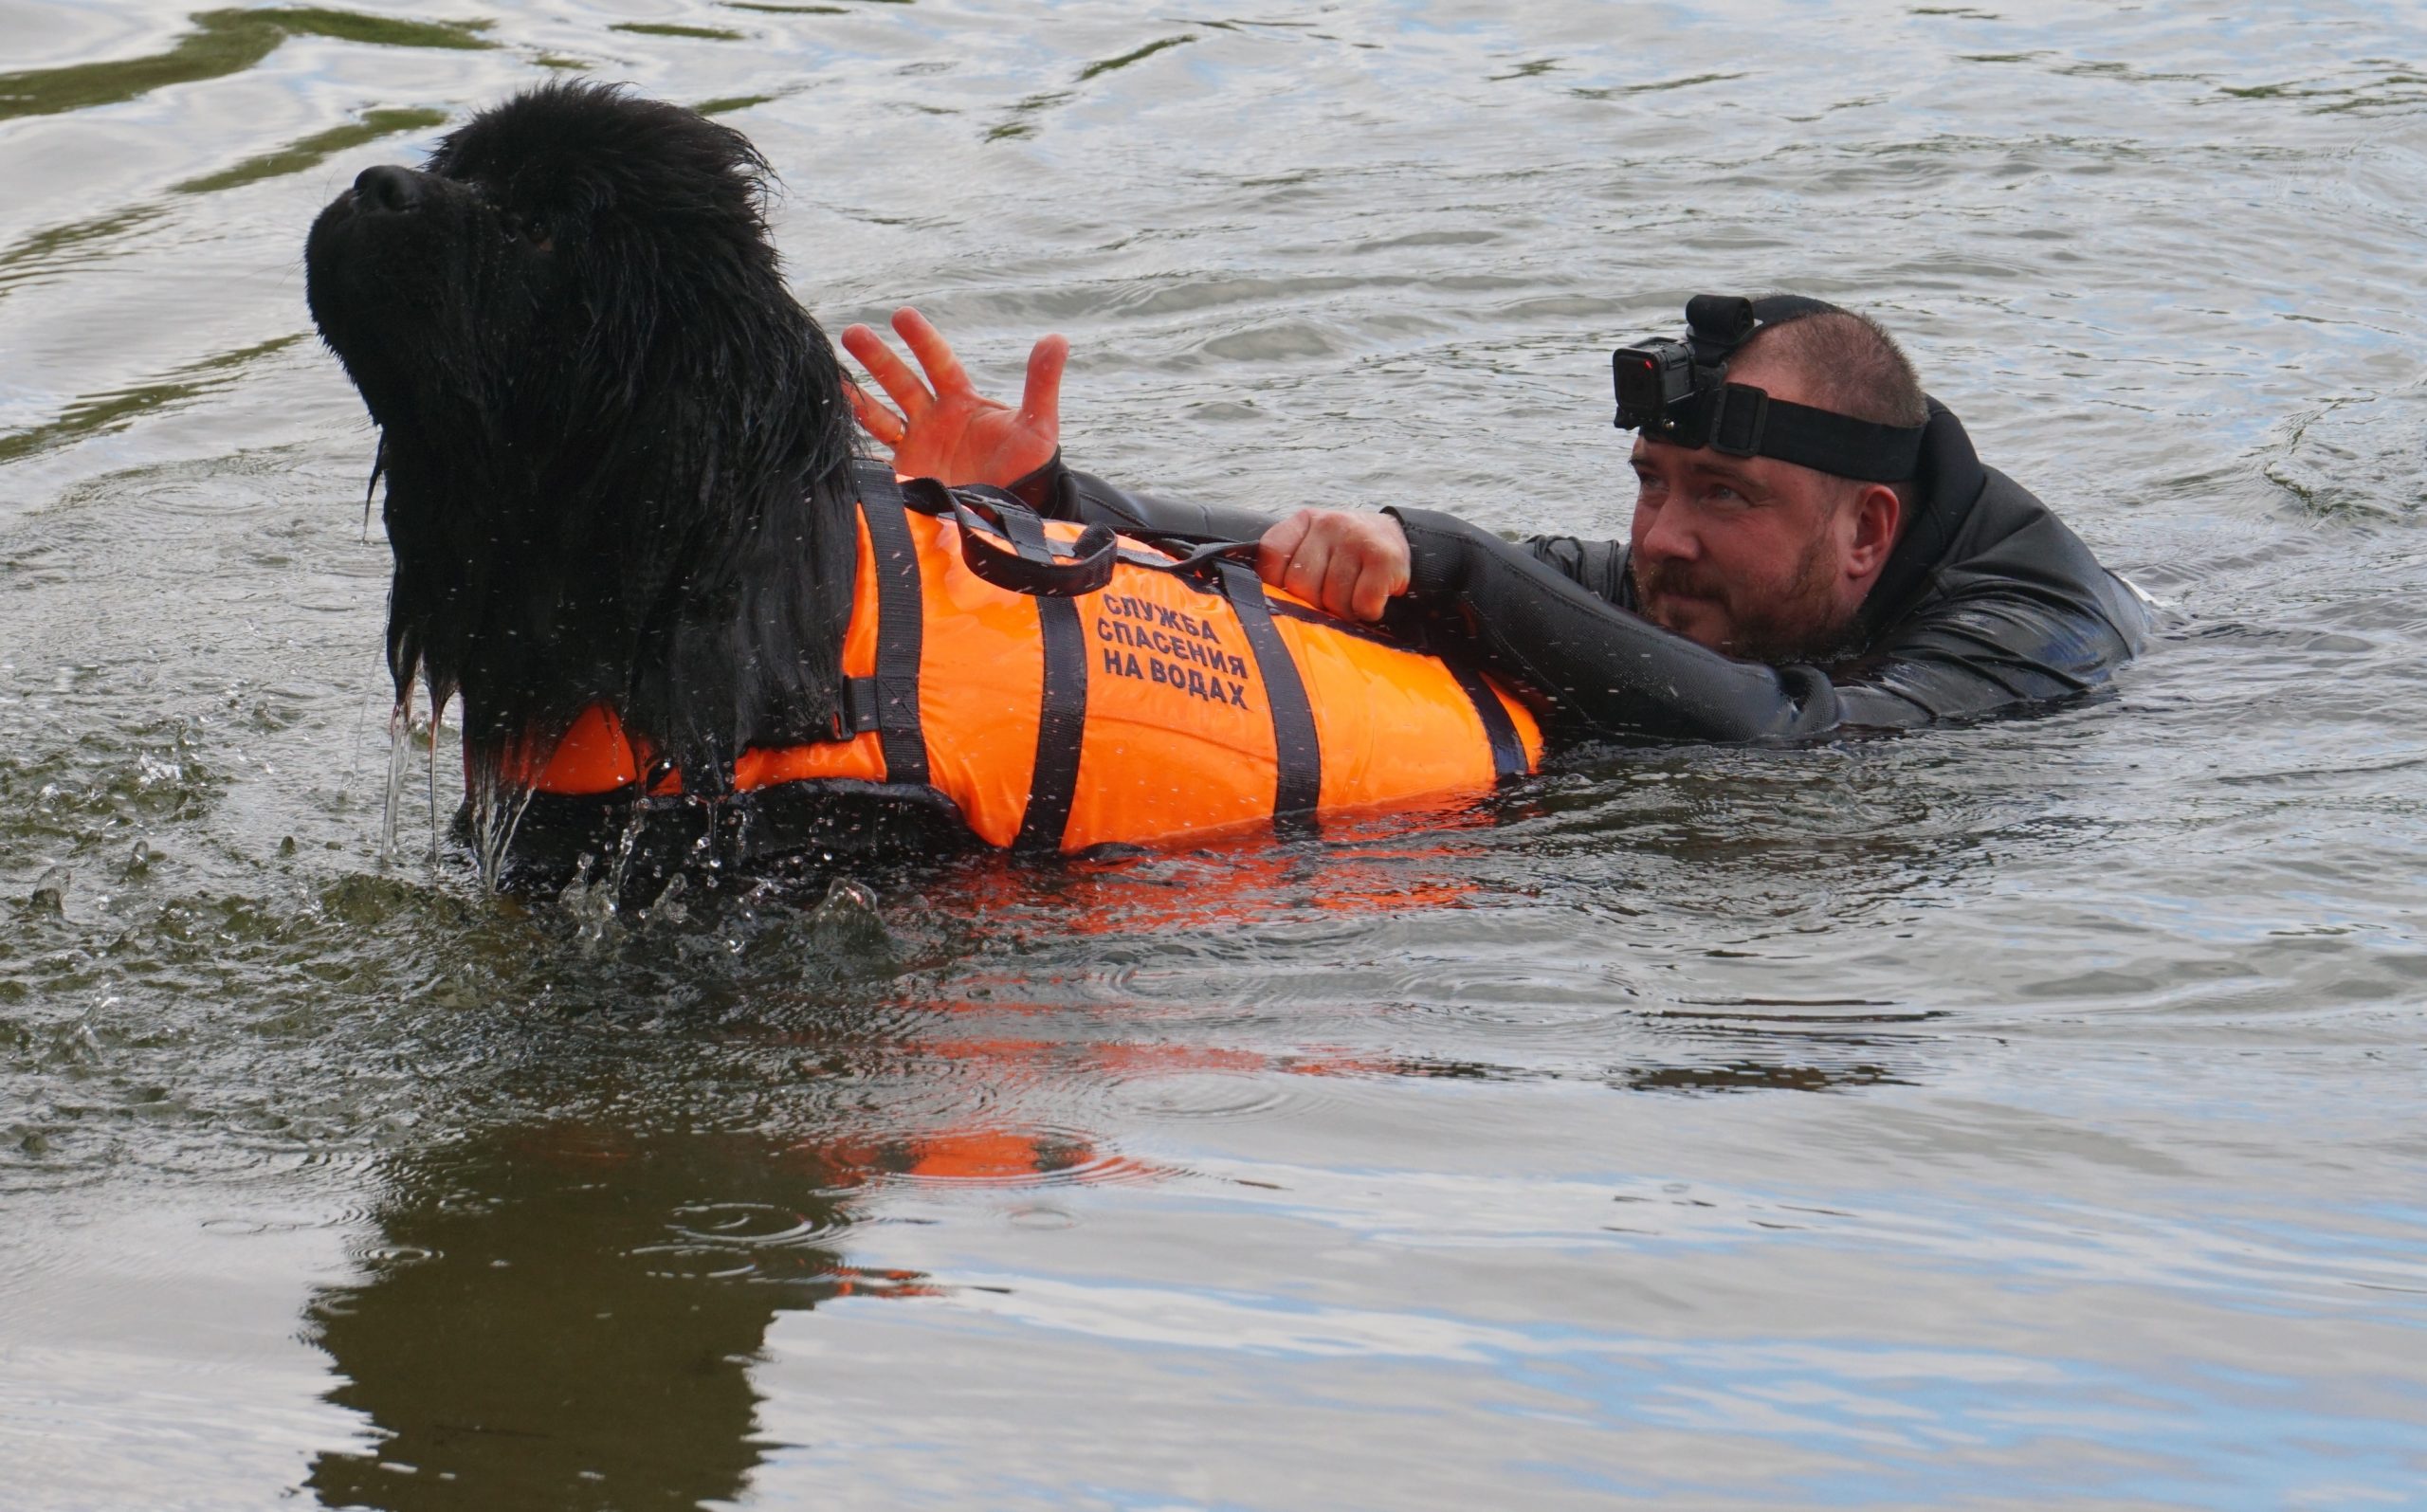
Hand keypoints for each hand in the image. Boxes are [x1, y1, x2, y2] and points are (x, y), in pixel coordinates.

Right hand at [840, 307, 1066, 489]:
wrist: (1009, 521)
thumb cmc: (1028, 471)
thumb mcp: (1038, 427)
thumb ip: (1042, 384)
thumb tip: (1057, 339)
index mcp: (962, 403)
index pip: (938, 362)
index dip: (921, 339)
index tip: (901, 316)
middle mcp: (934, 419)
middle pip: (900, 381)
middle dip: (877, 357)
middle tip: (852, 333)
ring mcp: (916, 447)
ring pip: (880, 413)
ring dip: (857, 394)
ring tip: (829, 374)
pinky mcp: (905, 476)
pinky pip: (874, 453)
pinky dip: (853, 440)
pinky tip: (831, 424)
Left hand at [1257, 509, 1410, 622]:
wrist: (1397, 539)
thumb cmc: (1346, 553)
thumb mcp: (1314, 547)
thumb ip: (1290, 566)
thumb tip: (1273, 604)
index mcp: (1304, 520)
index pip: (1272, 556)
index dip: (1279, 583)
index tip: (1296, 590)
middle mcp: (1329, 523)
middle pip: (1301, 584)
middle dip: (1315, 603)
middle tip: (1332, 597)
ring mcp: (1357, 538)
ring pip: (1334, 600)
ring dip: (1344, 612)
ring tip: (1354, 596)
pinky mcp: (1385, 558)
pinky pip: (1363, 605)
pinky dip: (1368, 612)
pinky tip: (1373, 599)